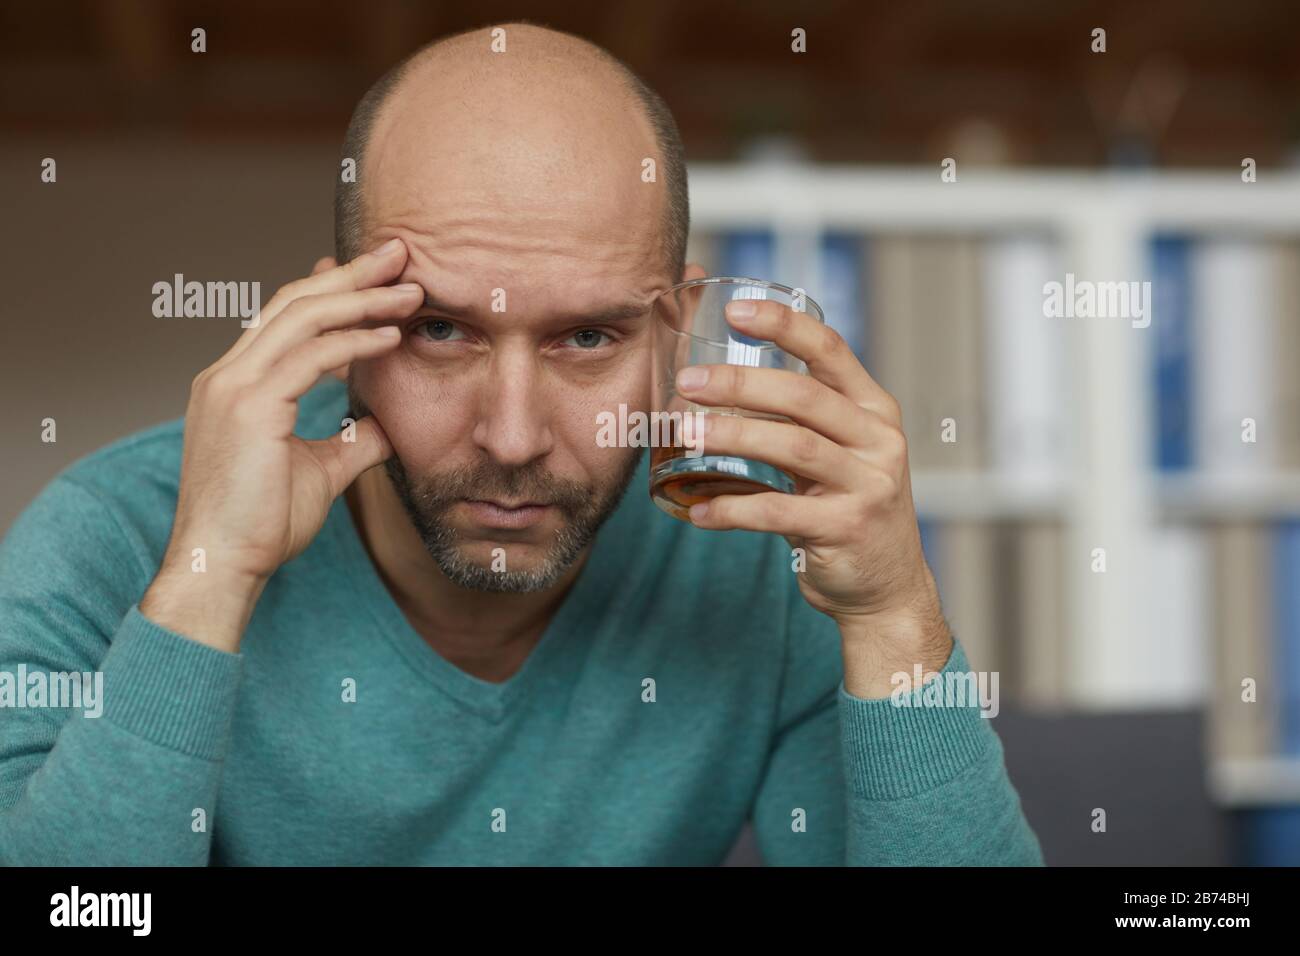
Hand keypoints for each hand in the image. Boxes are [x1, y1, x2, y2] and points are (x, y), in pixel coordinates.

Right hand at [141, 238, 420, 650]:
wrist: (222, 566)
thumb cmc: (260, 525)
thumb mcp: (318, 471)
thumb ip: (350, 441)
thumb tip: (384, 426)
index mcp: (234, 385)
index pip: (284, 319)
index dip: (330, 291)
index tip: (373, 275)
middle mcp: (227, 376)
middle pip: (294, 303)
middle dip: (351, 275)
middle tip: (400, 253)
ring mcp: (233, 387)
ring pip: (302, 319)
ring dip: (362, 299)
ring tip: (410, 289)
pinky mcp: (249, 407)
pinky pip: (310, 357)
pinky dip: (354, 341)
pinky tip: (391, 335)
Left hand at [675, 298, 951, 695]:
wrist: (887, 586)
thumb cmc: (847, 508)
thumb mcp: (840, 453)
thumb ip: (800, 419)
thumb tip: (721, 381)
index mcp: (874, 410)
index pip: (830, 350)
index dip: (784, 325)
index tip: (736, 309)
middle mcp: (878, 441)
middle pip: (804, 396)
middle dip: (740, 383)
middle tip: (689, 382)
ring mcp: (867, 486)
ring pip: (792, 447)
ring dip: (731, 435)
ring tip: (684, 433)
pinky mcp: (846, 529)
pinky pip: (778, 512)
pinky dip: (732, 510)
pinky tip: (697, 510)